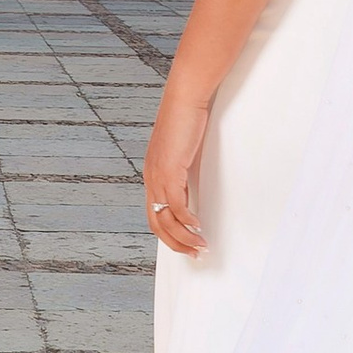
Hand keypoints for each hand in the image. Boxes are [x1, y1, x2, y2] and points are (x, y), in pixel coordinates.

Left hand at [143, 84, 211, 256]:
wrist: (184, 97)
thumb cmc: (185, 119)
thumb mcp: (183, 150)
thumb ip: (184, 168)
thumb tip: (193, 183)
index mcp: (152, 174)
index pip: (154, 214)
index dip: (169, 234)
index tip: (186, 244)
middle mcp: (151, 177)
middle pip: (157, 223)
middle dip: (176, 243)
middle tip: (194, 255)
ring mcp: (158, 175)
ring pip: (166, 218)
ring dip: (184, 237)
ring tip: (201, 246)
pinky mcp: (170, 170)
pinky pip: (177, 204)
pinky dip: (188, 220)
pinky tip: (199, 226)